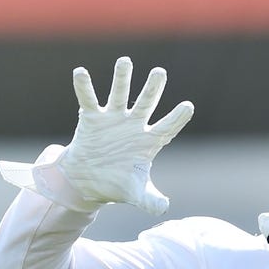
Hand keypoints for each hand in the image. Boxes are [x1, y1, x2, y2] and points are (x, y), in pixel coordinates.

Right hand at [58, 56, 193, 214]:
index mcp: (149, 141)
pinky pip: (88, 99)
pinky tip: (80, 72)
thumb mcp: (136, 193)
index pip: (167, 127)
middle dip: (153, 88)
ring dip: (122, 79)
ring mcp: (113, 119)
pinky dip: (84, 87)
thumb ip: (151, 200)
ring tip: (124, 61)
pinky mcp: (92, 118)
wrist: (89, 181)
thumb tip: (164, 207)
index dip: (177, 118)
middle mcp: (133, 125)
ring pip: (119, 95)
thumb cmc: (118, 183)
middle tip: (159, 72)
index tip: (188, 107)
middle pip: (146, 103)